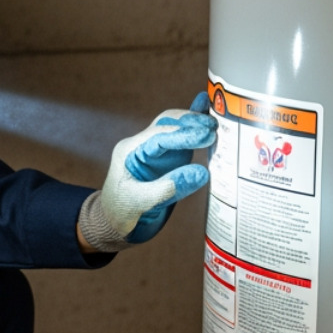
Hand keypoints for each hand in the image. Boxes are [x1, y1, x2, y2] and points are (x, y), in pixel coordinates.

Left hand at [77, 92, 215, 251]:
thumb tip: (202, 173)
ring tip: (218, 122)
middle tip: (214, 128)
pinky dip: (193, 124)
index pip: (159, 136)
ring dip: (196, 123)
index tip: (206, 135)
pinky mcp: (167, 159)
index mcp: (129, 151)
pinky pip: (181, 137)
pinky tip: (205, 106)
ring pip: (177, 127)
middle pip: (168, 124)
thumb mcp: (140, 203)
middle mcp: (143, 146)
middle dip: (191, 123)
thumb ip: (169, 188)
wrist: (114, 226)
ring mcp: (156, 151)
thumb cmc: (120, 215)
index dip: (184, 134)